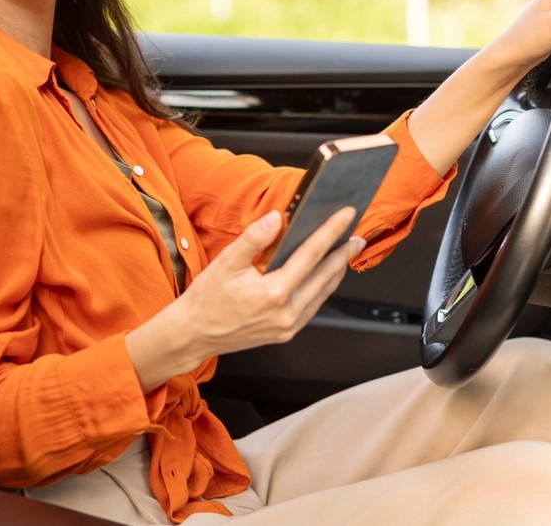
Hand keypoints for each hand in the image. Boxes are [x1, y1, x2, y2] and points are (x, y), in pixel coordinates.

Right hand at [125, 207, 363, 390]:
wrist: (193, 334)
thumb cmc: (206, 299)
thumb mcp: (226, 263)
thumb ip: (253, 239)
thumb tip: (277, 218)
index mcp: (273, 293)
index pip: (311, 255)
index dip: (330, 232)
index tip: (344, 215)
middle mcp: (287, 313)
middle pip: (325, 276)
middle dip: (343, 253)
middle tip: (357, 235)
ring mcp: (289, 326)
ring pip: (323, 293)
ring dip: (336, 270)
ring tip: (345, 252)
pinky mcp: (286, 333)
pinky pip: (313, 306)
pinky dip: (322, 287)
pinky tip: (324, 275)